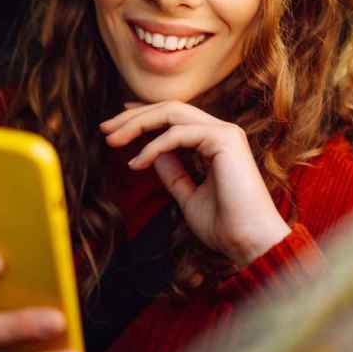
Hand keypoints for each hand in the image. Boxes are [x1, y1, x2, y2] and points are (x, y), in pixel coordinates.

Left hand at [100, 101, 290, 265]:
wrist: (248, 242)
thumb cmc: (224, 225)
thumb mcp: (187, 195)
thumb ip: (172, 172)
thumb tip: (149, 154)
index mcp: (215, 142)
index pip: (174, 117)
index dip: (144, 115)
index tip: (117, 124)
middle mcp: (221, 132)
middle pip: (169, 109)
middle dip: (134, 117)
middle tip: (104, 129)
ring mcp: (224, 132)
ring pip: (172, 113)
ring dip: (137, 124)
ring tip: (113, 140)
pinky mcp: (225, 139)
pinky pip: (178, 134)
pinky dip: (153, 147)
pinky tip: (137, 163)